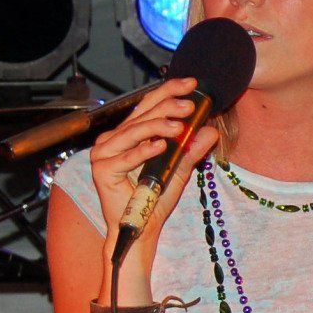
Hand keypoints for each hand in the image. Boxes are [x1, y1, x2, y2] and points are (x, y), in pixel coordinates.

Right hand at [85, 76, 218, 263]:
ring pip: (134, 132)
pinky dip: (143, 151)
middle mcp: (113, 139)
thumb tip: (210, 130)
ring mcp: (104, 153)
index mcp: (129, 134)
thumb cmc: (155, 199)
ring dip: (157, 126)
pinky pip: (126, 157)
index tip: (191, 84)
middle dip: (168, 106)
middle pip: (142, 115)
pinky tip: (160, 146)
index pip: (148, 105)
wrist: (141, 229)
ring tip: (179, 126)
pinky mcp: (102, 170)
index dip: (169, 91)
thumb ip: (191, 150)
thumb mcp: (179, 170)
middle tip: (190, 105)